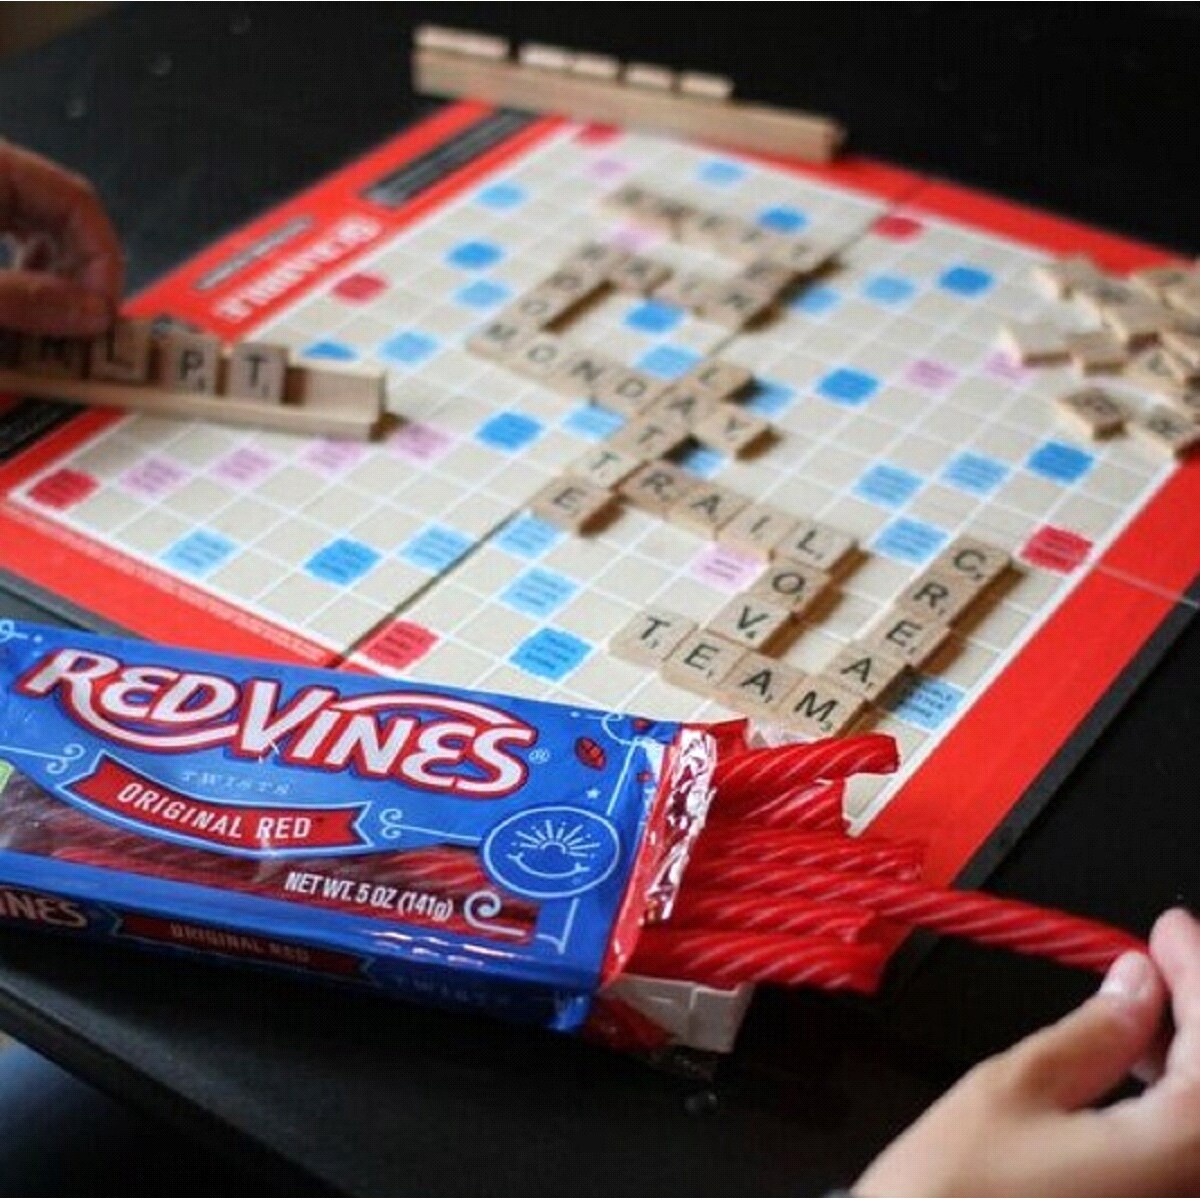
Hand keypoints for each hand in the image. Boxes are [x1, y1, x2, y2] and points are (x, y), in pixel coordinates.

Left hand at [0, 141, 122, 336]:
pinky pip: (4, 237)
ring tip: (50, 320)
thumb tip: (94, 315)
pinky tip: (18, 305)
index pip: (77, 201)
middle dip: (79, 273)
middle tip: (81, 323)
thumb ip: (26, 298)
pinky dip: (20, 273)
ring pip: (32, 227)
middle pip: (59, 215)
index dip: (103, 260)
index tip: (102, 313)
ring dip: (52, 277)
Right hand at [856, 908, 1199, 1195]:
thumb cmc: (957, 1187)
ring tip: (1142, 1001)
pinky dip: (1175, 1101)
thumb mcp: (1015, 1088)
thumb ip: (1092, 1032)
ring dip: (1189, 1055)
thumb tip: (1139, 982)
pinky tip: (1140, 1069)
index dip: (1198, 973)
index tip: (1168, 925)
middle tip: (1157, 953)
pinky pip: (1186, 1150)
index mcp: (1181, 1152)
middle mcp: (1196, 1189)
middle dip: (1197, 1008)